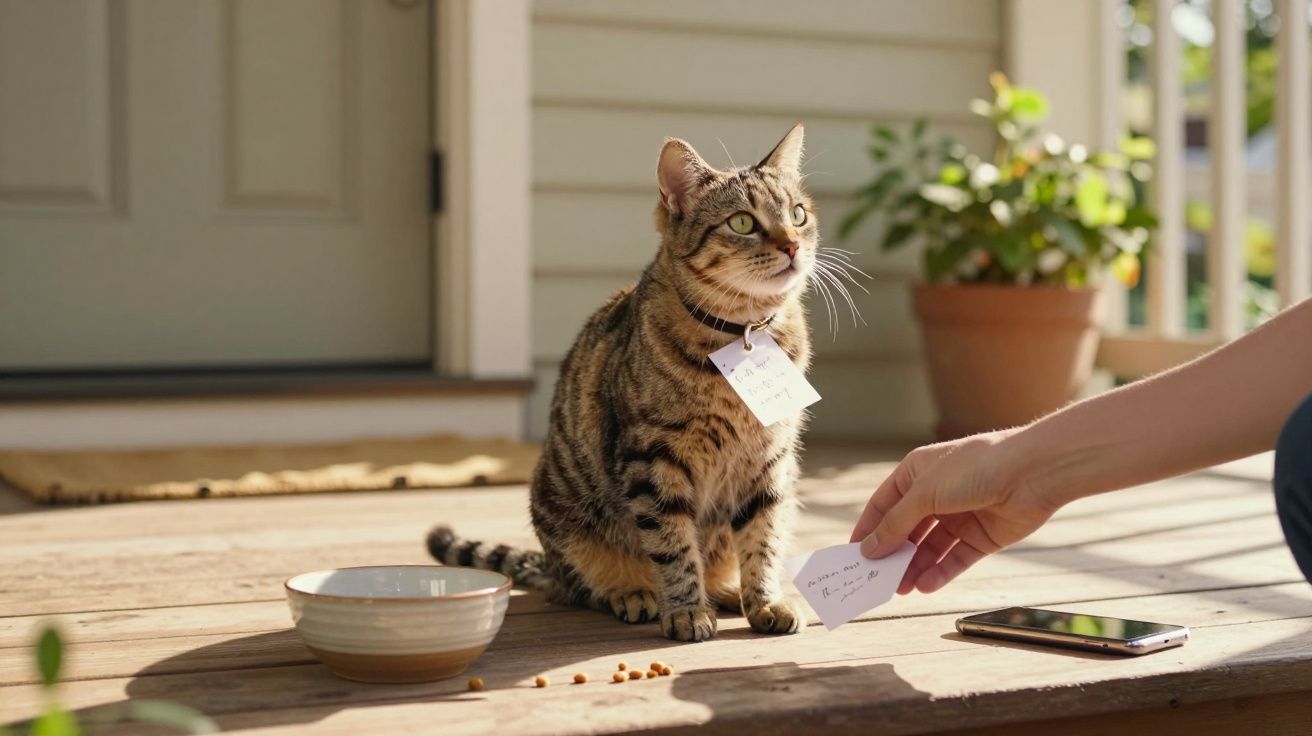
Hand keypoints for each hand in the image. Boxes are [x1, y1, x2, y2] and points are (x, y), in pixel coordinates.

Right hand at [849, 430, 1062, 593]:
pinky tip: (926, 586)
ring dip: (914, 568)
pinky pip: (955, 559)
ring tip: (900, 589)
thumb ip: (896, 524)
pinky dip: (940, 573)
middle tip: (876, 580)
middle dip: (892, 554)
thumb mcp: (924, 494)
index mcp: (917, 473)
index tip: (853, 556)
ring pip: (929, 548)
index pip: (883, 505)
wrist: (1032, 472)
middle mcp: (937, 494)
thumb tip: (869, 548)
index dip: (867, 529)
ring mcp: (960, 516)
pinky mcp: (982, 536)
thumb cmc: (975, 468)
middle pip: (906, 530)